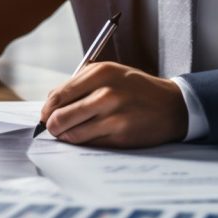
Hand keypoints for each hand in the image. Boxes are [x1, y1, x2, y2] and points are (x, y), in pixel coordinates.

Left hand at [40, 62, 187, 147]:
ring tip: (70, 133)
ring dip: (66, 136)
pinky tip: (89, 136)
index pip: (58, 95)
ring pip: (72, 134)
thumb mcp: (110, 74)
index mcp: (101, 73)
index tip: (46, 115)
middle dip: (52, 126)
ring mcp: (114, 116)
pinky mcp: (120, 136)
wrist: (172, 106)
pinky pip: (89, 144)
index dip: (47, 109)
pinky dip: (84, 143)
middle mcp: (107, 93)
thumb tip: (50, 103)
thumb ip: (80, 84)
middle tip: (54, 128)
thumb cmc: (136, 89)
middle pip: (60, 116)